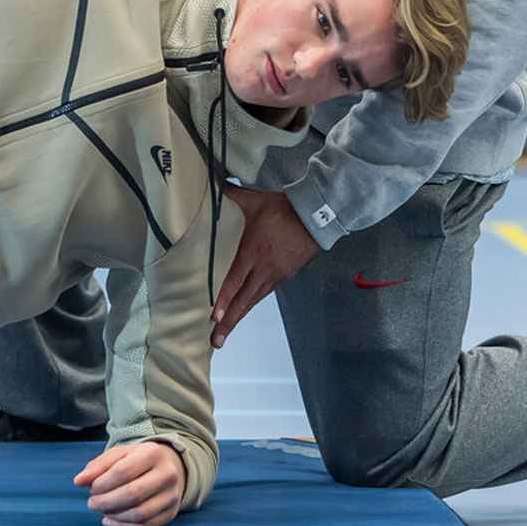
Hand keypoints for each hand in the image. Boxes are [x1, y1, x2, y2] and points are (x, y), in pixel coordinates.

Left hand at [73, 441, 185, 525]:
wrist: (170, 466)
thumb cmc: (138, 459)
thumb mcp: (119, 454)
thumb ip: (97, 466)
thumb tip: (79, 481)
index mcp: (152, 453)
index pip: (123, 471)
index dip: (102, 483)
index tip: (91, 488)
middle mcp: (167, 474)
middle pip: (132, 494)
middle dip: (106, 502)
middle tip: (92, 503)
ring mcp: (172, 496)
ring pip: (139, 513)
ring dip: (114, 515)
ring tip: (102, 510)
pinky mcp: (171, 513)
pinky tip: (110, 521)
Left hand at [210, 188, 319, 347]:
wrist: (316, 216)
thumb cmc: (282, 208)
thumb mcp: (254, 200)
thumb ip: (230, 195)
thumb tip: (210, 183)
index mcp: (253, 252)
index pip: (234, 280)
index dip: (224, 299)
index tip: (214, 317)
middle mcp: (263, 269)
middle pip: (243, 300)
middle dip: (228, 322)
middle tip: (215, 341)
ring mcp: (275, 275)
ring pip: (253, 300)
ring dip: (238, 317)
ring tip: (224, 333)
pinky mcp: (284, 276)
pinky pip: (264, 293)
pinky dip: (251, 304)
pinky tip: (242, 310)